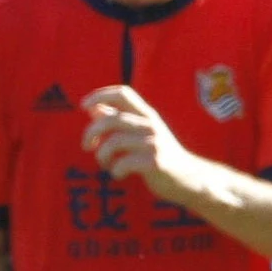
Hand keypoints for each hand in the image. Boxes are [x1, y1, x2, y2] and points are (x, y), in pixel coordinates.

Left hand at [82, 86, 215, 202]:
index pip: (123, 92)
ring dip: (102, 155)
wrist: (188, 178)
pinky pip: (124, 163)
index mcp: (146, 114)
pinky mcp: (156, 162)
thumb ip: (118, 120)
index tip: (83, 106)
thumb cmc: (158, 154)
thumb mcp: (139, 133)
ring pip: (114, 142)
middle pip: (111, 118)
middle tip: (86, 146)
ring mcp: (154, 142)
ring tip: (105, 164)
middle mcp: (151, 124)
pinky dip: (115, 170)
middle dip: (91, 132)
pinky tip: (119, 174)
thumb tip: (94, 109)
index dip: (101, 95)